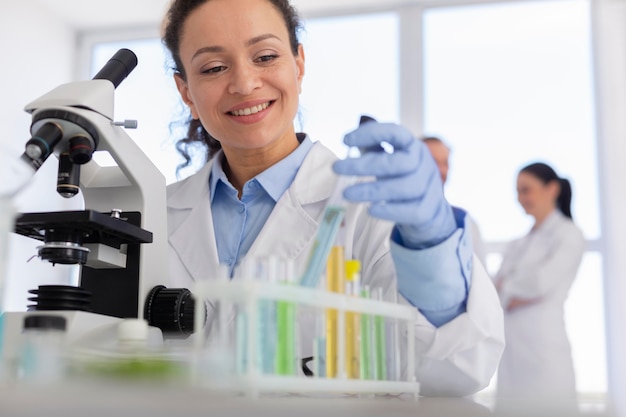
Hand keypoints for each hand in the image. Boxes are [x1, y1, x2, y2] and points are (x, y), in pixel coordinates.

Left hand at [333, 122, 455, 248]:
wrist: (431, 212)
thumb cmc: (402, 180)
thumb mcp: (390, 160)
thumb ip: (373, 149)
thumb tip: (348, 140)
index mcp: (412, 146)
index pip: (395, 133)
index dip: (371, 133)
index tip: (344, 139)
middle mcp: (424, 164)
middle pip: (397, 162)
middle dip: (364, 165)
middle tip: (336, 168)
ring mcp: (430, 187)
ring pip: (404, 188)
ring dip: (373, 190)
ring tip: (347, 194)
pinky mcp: (429, 211)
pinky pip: (411, 211)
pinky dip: (391, 211)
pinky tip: (371, 210)